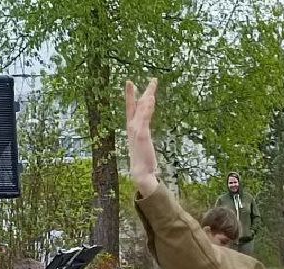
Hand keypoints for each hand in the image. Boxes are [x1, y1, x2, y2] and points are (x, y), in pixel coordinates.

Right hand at [124, 79, 159, 195]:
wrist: (141, 173)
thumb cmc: (143, 161)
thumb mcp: (143, 144)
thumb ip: (143, 136)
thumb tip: (144, 134)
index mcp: (132, 128)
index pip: (131, 108)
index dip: (130, 96)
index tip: (130, 83)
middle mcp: (132, 127)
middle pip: (136, 106)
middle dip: (137, 92)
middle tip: (139, 80)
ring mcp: (136, 130)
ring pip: (142, 109)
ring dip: (147, 96)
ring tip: (152, 86)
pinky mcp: (141, 135)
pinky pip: (144, 117)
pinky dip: (147, 107)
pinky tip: (151, 99)